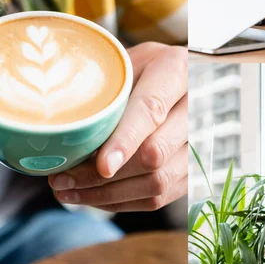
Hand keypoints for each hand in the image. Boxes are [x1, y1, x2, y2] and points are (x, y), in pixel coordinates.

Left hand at [49, 42, 186, 211]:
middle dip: (104, 176)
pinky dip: (125, 202)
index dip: (125, 141)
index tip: (101, 166)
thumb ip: (106, 87)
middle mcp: (198, 106)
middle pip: (155, 153)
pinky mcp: (196, 168)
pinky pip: (162, 196)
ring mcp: (204, 140)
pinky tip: (94, 197)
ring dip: (110, 195)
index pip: (151, 110)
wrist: (192, 76)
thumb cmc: (148, 67)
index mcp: (177, 70)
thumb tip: (60, 124)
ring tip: (69, 192)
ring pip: (159, 181)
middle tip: (61, 180)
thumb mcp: (130, 61)